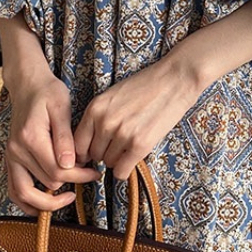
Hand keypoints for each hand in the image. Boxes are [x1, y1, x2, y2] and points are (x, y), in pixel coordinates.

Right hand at [5, 71, 101, 214]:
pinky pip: (14, 190)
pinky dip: (27, 202)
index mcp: (30, 138)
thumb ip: (64, 137)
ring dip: (47, 202)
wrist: (28, 85)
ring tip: (69, 197)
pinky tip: (44, 204)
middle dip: (71, 184)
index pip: (58, 171)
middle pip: (46, 183)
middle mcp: (16, 151)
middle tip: (89, 176)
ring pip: (25, 194)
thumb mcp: (61, 107)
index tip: (94, 172)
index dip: (79, 176)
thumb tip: (70, 164)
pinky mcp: (11, 160)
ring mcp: (11, 157)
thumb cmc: (47, 92)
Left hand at [73, 54, 201, 179]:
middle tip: (119, 145)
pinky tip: (134, 157)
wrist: (174, 79)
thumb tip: (89, 145)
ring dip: (118, 159)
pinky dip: (126, 169)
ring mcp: (122, 134)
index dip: (85, 151)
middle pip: (94, 155)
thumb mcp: (112, 96)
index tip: (93, 152)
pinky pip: (122, 171)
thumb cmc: (145, 86)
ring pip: (108, 163)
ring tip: (132, 143)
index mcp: (95, 108)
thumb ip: (98, 117)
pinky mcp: (140, 145)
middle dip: (104, 153)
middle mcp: (104, 122)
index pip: (77, 143)